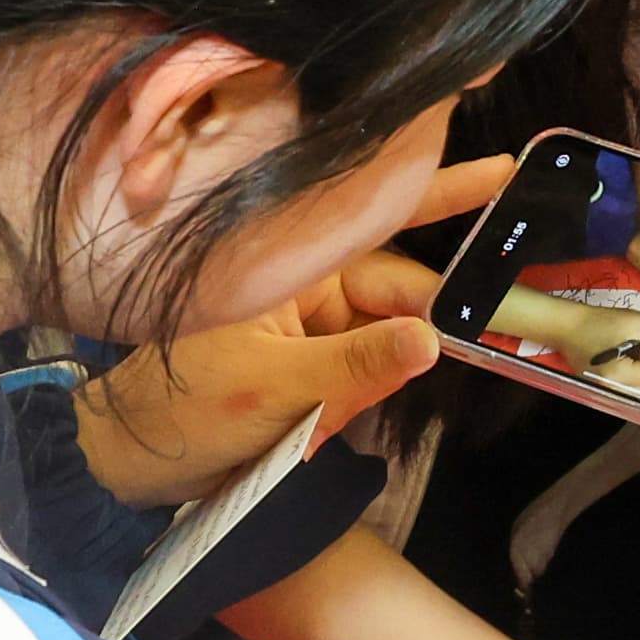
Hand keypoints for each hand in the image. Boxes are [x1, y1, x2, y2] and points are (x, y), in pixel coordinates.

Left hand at [76, 154, 502, 498]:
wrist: (130, 462)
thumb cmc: (184, 411)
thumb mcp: (277, 389)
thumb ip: (359, 365)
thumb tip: (433, 338)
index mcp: (286, 256)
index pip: (380, 218)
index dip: (447, 195)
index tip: (509, 177)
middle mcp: (301, 272)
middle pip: (398, 280)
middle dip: (427, 320)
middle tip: (482, 331)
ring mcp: (307, 314)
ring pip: (384, 330)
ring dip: (376, 378)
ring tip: (323, 420)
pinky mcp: (308, 353)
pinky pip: (361, 365)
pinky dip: (357, 398)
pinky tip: (319, 427)